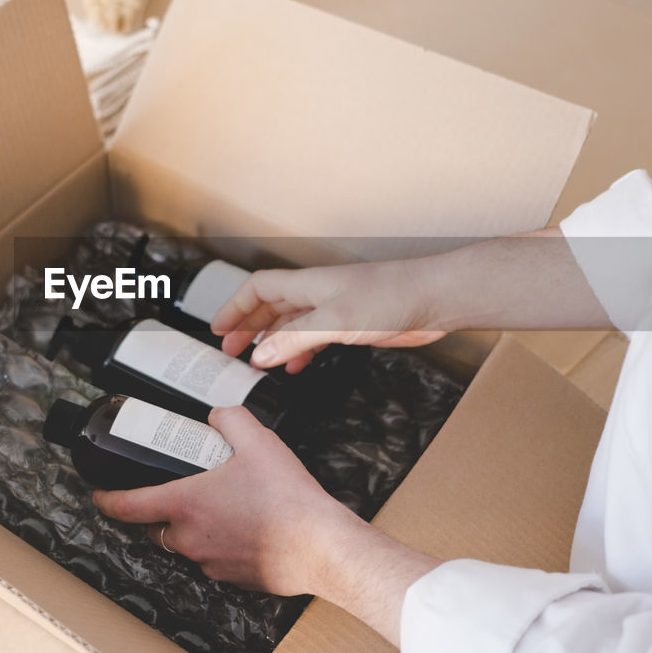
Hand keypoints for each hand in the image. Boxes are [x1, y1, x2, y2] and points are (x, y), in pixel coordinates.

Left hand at [92, 406, 362, 595]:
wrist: (320, 546)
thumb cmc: (287, 498)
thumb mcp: (258, 441)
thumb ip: (230, 419)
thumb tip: (217, 415)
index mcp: (185, 505)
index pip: (127, 507)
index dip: (107, 500)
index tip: (99, 495)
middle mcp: (190, 538)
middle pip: (156, 528)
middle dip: (158, 512)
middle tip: (174, 491)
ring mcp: (210, 562)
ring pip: (187, 545)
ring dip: (193, 529)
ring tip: (220, 506)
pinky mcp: (233, 578)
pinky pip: (214, 559)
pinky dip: (220, 544)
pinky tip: (245, 527)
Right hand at [211, 260, 447, 371]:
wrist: (434, 298)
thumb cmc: (392, 295)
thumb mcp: (335, 320)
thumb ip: (295, 338)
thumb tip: (262, 355)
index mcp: (307, 285)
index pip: (257, 289)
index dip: (234, 307)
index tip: (217, 329)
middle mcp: (317, 294)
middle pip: (270, 307)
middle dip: (247, 327)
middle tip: (231, 350)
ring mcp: (334, 309)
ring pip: (291, 324)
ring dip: (272, 342)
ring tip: (258, 363)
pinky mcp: (352, 324)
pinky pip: (314, 337)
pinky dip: (300, 352)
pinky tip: (297, 367)